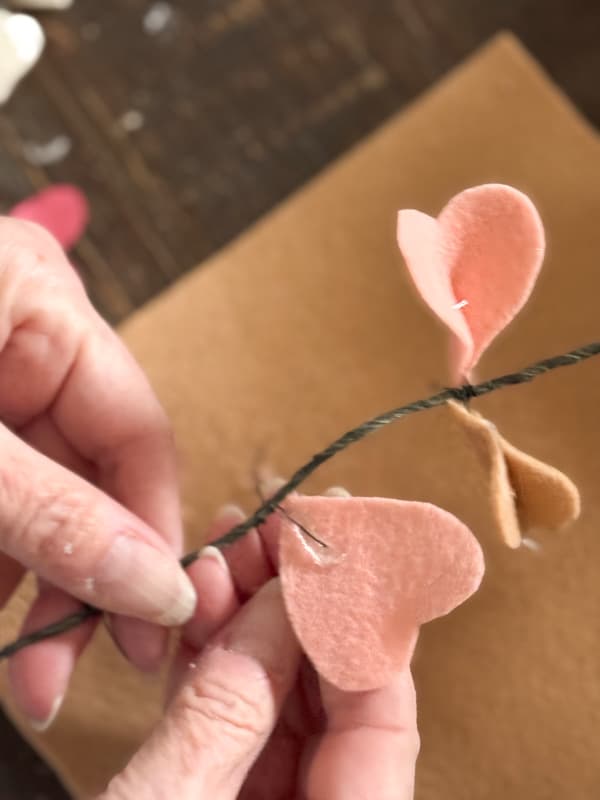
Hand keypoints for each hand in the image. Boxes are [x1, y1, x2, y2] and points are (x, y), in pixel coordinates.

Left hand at [0, 218, 195, 728]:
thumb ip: (56, 517)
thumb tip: (158, 586)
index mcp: (41, 305)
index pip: (139, 431)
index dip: (151, 531)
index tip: (157, 616)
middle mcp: (22, 340)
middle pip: (93, 477)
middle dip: (86, 580)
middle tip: (78, 670)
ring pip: (41, 504)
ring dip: (34, 592)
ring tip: (28, 674)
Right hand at [102, 501, 419, 799]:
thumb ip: (226, 713)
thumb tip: (280, 606)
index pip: (381, 715)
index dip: (360, 614)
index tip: (338, 539)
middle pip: (335, 699)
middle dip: (301, 603)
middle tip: (275, 529)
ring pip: (282, 700)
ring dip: (255, 620)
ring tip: (227, 551)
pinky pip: (235, 725)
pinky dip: (218, 663)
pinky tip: (203, 607)